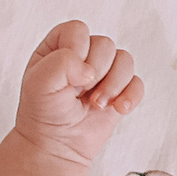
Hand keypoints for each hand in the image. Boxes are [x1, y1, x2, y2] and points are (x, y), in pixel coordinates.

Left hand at [16, 21, 141, 167]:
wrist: (56, 145)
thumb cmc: (43, 112)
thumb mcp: (38, 83)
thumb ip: (60, 63)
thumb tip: (90, 70)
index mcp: (59, 45)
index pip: (78, 30)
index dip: (76, 51)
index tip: (65, 78)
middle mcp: (83, 54)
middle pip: (105, 44)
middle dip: (95, 72)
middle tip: (79, 93)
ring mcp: (104, 71)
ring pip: (126, 60)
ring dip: (113, 85)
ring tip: (95, 105)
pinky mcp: (120, 90)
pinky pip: (138, 83)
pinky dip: (130, 96)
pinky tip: (117, 110)